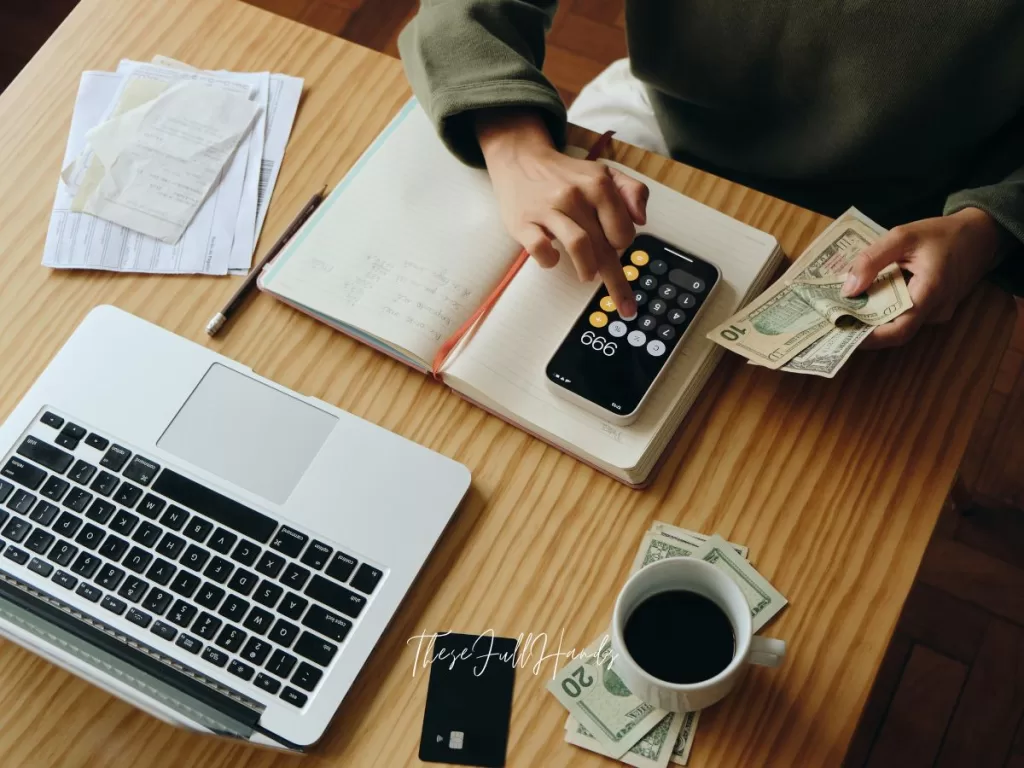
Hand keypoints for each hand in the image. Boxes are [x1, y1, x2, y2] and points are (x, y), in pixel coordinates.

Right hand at [476, 108, 648, 317]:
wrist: (521, 160)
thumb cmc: (566, 175)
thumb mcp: (604, 173)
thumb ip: (631, 191)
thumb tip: (641, 220)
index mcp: (598, 184)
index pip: (623, 230)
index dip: (622, 243)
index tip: (614, 247)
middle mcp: (575, 195)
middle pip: (605, 245)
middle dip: (617, 280)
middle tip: (624, 304)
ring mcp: (548, 209)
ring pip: (579, 246)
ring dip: (588, 269)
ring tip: (587, 276)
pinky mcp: (524, 222)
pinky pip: (540, 248)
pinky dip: (549, 260)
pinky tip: (551, 258)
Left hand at [841, 207, 1003, 348]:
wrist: (979, 235)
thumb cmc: (941, 234)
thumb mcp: (903, 236)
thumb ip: (872, 259)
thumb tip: (847, 289)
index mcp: (931, 292)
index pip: (899, 330)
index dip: (870, 338)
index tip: (842, 333)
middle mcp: (936, 310)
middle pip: (896, 330)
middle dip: (865, 328)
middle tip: (834, 321)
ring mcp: (937, 312)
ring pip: (901, 323)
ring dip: (874, 318)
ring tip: (843, 309)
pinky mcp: (935, 310)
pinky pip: (907, 315)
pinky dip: (886, 310)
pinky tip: (866, 300)